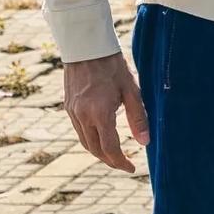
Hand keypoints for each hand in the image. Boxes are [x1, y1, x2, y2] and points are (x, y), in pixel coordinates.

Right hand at [63, 51, 149, 172]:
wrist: (85, 46)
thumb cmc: (112, 64)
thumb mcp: (131, 89)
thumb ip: (138, 117)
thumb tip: (145, 142)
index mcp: (99, 113)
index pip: (110, 148)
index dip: (121, 162)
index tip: (132, 168)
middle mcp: (82, 116)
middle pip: (95, 150)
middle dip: (110, 160)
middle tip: (125, 164)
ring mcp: (72, 112)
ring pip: (85, 142)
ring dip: (99, 153)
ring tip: (115, 155)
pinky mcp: (68, 107)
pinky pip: (79, 131)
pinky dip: (91, 140)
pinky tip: (101, 138)